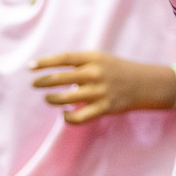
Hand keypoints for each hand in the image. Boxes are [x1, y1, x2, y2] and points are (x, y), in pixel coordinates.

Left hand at [29, 52, 175, 124]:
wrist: (145, 84)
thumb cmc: (118, 70)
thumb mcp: (101, 59)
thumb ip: (80, 64)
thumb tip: (54, 72)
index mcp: (93, 58)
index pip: (64, 58)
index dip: (45, 62)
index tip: (31, 67)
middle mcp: (95, 73)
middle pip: (61, 77)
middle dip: (43, 82)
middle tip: (34, 84)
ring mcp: (99, 91)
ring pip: (66, 98)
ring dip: (52, 99)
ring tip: (47, 99)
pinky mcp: (104, 108)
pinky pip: (79, 116)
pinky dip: (67, 117)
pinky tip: (64, 114)